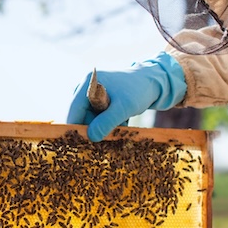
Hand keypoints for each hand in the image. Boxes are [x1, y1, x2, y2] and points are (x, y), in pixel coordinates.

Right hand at [66, 52, 186, 141]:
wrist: (154, 82)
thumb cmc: (139, 91)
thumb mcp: (123, 108)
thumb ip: (106, 122)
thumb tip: (91, 137)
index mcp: (87, 84)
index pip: (73, 110)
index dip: (75, 128)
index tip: (79, 145)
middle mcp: (86, 88)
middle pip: (80, 115)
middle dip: (92, 129)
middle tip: (106, 139)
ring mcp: (92, 94)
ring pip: (90, 118)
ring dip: (103, 127)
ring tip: (120, 126)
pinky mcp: (99, 100)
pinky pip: (97, 116)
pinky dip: (107, 123)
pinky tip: (121, 122)